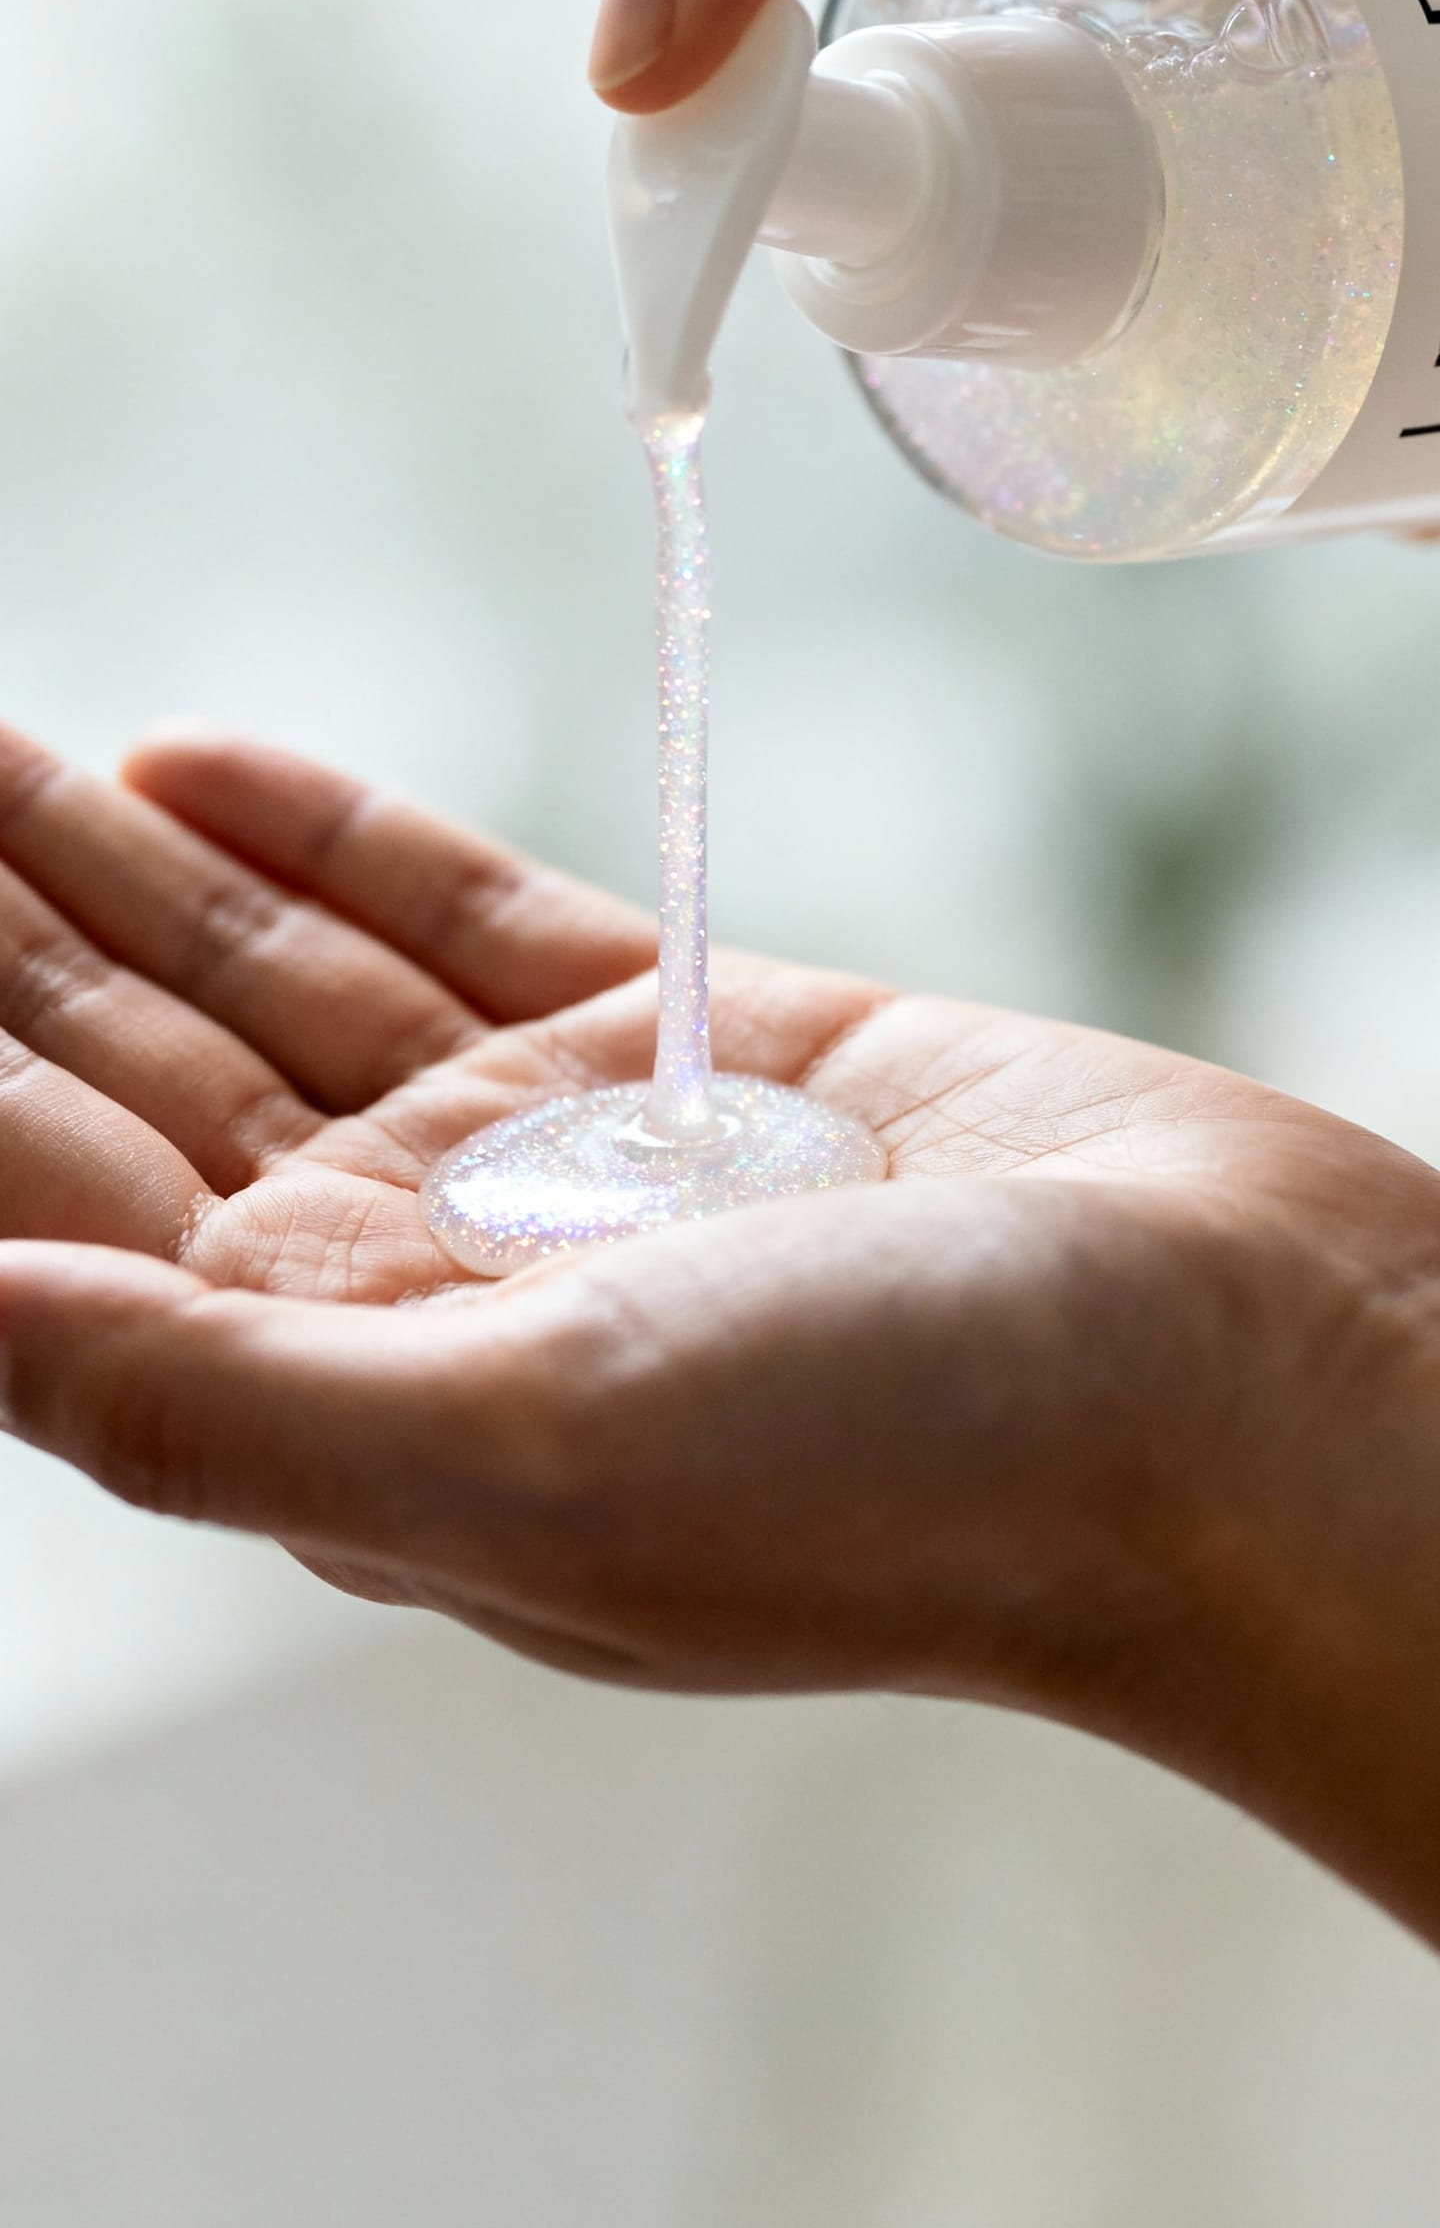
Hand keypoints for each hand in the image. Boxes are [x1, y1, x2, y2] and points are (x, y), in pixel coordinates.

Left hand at [0, 724, 1438, 1941]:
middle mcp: (431, 1274)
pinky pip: (455, 921)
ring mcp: (555, 1155)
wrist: (1220, 1370)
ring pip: (277, 981)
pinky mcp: (685, 1052)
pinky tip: (196, 763)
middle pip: (143, 1079)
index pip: (65, 1211)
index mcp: (359, 1390)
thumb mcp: (527, 1454)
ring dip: (121, 871)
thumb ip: (215, 1400)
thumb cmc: (910, 1464)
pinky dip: (330, 838)